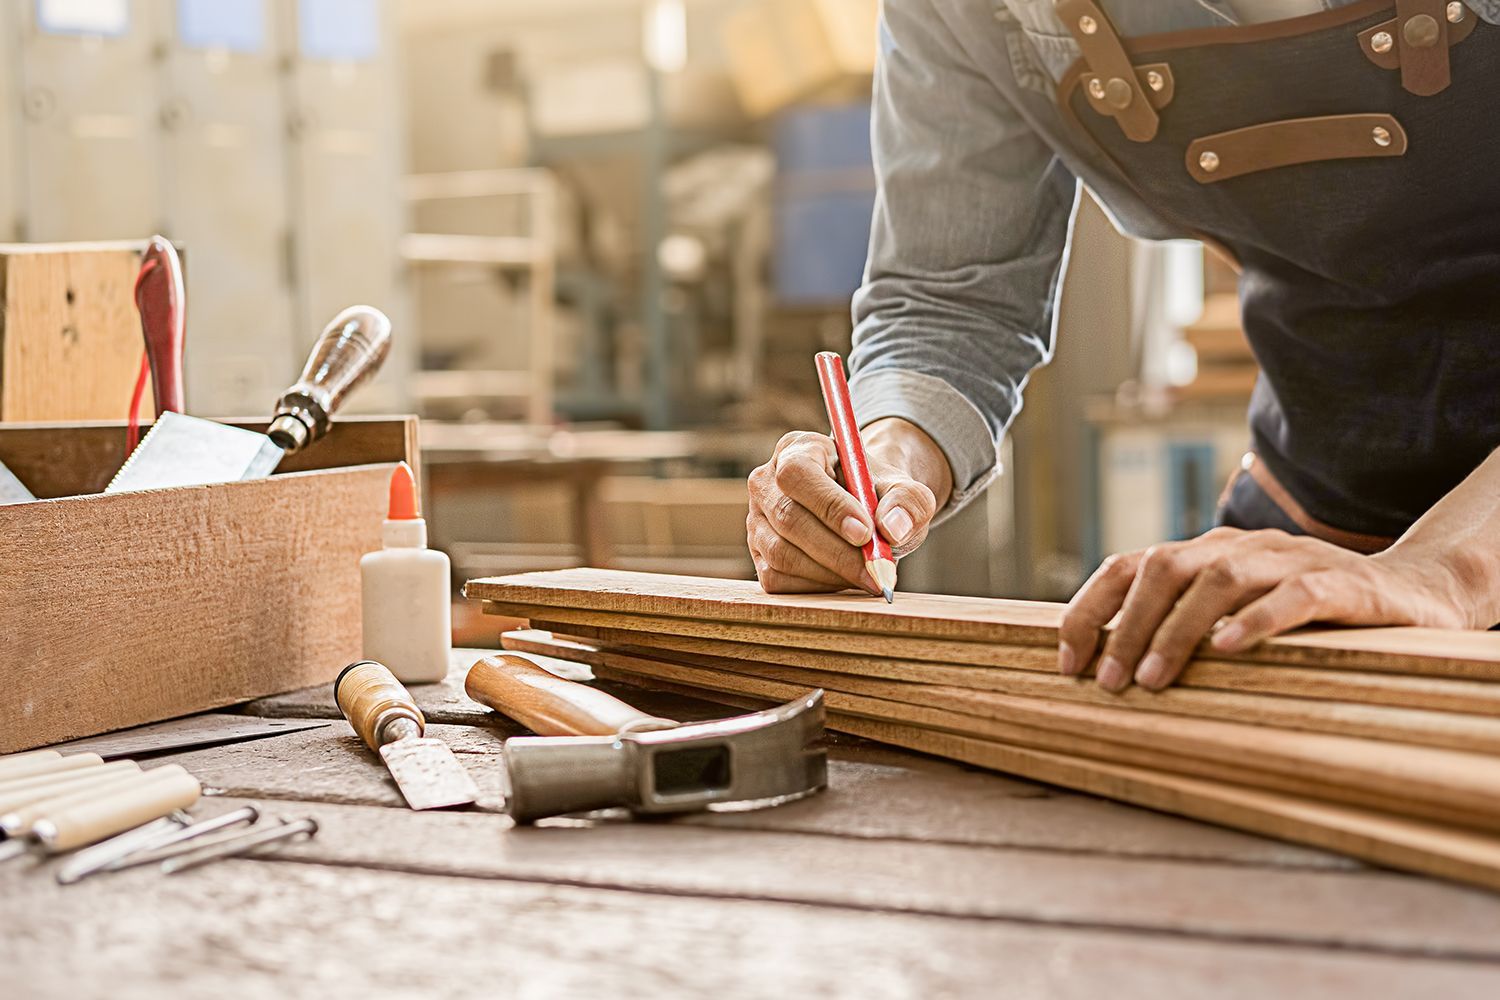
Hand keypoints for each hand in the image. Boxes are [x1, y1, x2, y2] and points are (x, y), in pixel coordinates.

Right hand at [746, 418, 951, 593]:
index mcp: (798, 449)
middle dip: (837, 552)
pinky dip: (817, 587)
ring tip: (867, 574)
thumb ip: (908, 502)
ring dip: (831, 573)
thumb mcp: (904, 491)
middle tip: (876, 570)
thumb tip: (892, 528)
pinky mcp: (758, 555)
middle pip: (789, 519)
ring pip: (782, 555)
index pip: (799, 474)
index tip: (866, 533)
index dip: (829, 506)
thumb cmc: (879, 496)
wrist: (865, 513)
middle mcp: (766, 482)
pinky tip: (844, 578)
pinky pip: (778, 579)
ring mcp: (756, 520)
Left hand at [1058, 527, 1481, 692]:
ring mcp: (1290, 560)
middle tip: (1108, 681)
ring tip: (1153, 678)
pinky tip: (1231, 650)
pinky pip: (1295, 596)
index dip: (1091, 609)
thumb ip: (1182, 626)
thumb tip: (1109, 669)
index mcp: (1206, 552)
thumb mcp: (1236, 612)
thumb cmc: (1309, 610)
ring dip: (1177, 629)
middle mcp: (1240, 548)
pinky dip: (1259, 620)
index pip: (1129, 565)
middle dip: (1126, 625)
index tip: (1067, 661)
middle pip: (1163, 567)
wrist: (1414, 589)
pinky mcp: (1342, 585)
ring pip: (1218, 579)